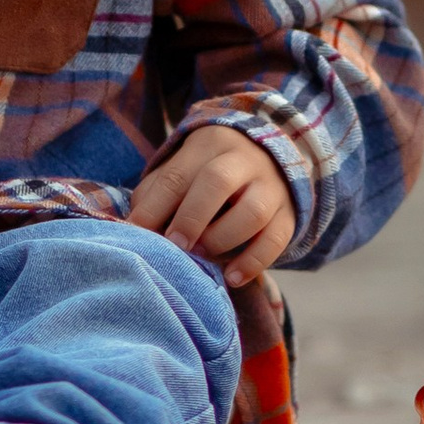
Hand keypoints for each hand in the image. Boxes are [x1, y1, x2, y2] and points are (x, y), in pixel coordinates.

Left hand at [129, 126, 295, 287]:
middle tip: (175, 245)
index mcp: (207, 145)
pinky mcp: (288, 215)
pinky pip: (276, 240)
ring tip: (201, 257)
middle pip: (217, 182)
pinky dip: (253, 263)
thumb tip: (136, 228)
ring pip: (252, 212)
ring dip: (221, 239)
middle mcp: (242, 160)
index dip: (154, 207)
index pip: (176, 175)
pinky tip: (231, 278)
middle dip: (191, 218)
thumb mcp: (181, 171)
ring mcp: (271, 187)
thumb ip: (156, 195)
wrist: (268, 159)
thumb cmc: (207, 174)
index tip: (138, 234)